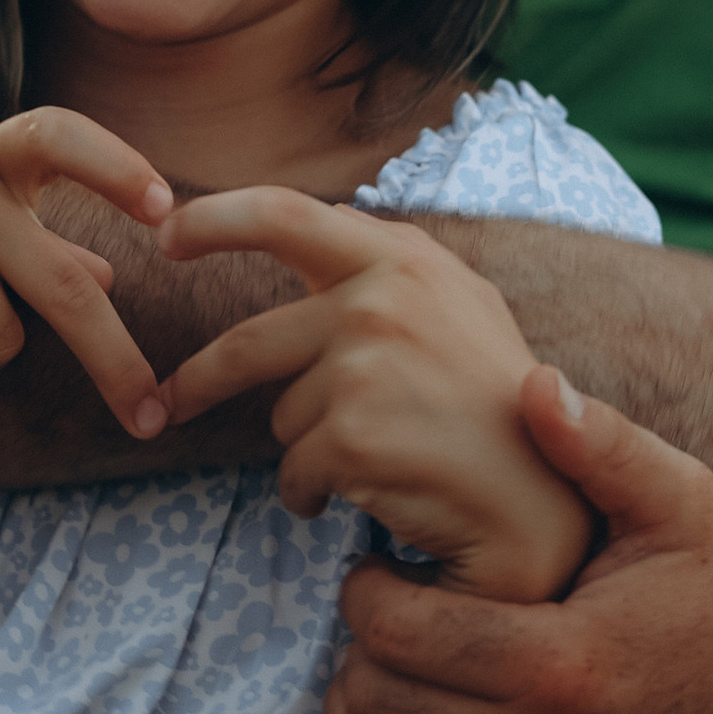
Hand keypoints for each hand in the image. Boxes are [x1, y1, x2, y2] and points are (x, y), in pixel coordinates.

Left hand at [160, 192, 591, 600]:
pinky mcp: (351, 432)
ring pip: (281, 415)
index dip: (213, 219)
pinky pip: (296, 471)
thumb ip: (383, 270)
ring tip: (374, 463)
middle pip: (248, 340)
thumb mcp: (455, 308)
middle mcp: (383, 296)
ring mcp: (366, 363)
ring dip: (307, 450)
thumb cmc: (500, 408)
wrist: (546, 501)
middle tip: (170, 400)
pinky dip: (316, 494)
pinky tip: (373, 495)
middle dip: (198, 381)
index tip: (166, 235)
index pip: (282, 212)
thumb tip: (301, 234)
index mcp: (404, 256)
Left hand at [282, 372, 712, 713]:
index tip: (377, 569)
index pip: (399, 634)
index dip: (367, 593)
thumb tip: (528, 383)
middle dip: (360, 654)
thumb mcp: (680, 503)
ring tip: (370, 677)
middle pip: (380, 706)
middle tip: (378, 620)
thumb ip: (599, 446)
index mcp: (559, 662)